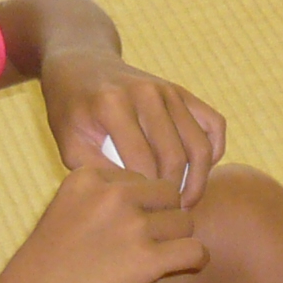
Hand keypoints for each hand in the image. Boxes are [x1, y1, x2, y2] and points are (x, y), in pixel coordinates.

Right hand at [0, 161, 207, 282]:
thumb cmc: (47, 265)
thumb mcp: (64, 212)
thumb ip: (99, 199)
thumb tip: (147, 201)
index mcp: (89, 177)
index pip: (140, 178)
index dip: (141, 203)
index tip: (127, 226)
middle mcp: (113, 195)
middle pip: (168, 194)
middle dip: (165, 216)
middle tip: (152, 240)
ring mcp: (132, 225)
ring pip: (185, 221)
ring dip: (179, 239)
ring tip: (162, 257)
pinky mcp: (147, 259)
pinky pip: (195, 250)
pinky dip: (196, 259)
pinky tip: (188, 265)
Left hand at [42, 47, 227, 204]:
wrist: (81, 65)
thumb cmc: (71, 110)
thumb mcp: (68, 142)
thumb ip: (95, 172)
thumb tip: (134, 199)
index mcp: (113, 105)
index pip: (142, 164)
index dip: (147, 196)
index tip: (143, 216)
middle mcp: (145, 93)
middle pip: (175, 158)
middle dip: (174, 193)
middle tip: (167, 216)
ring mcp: (168, 90)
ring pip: (200, 146)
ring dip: (198, 180)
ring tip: (185, 202)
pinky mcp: (182, 91)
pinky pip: (213, 125)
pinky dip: (214, 152)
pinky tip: (197, 171)